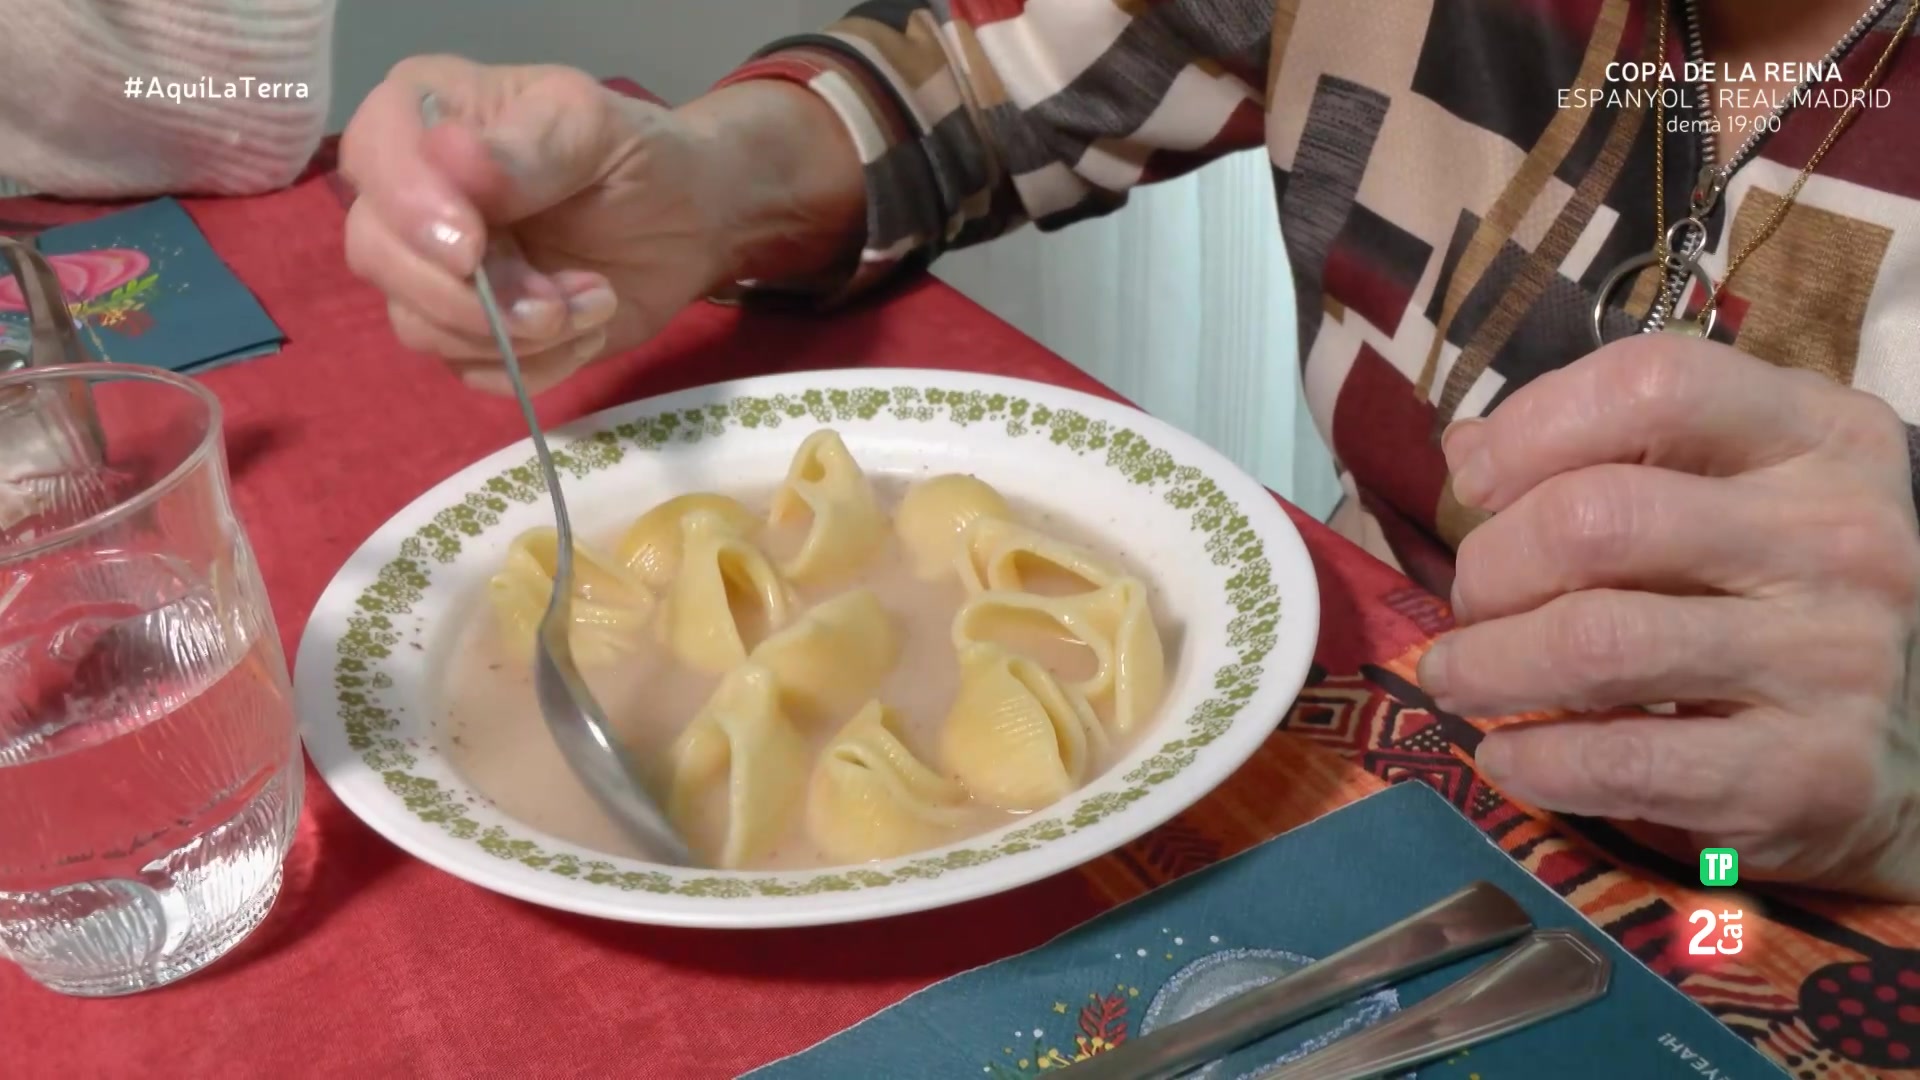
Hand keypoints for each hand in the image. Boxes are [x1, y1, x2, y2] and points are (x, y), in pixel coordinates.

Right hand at [339, 56, 862, 394]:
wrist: (690, 221)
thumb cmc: (638, 155)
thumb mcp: (596, 128)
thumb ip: (528, 149)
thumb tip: (452, 159)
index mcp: (423, 115)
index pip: (373, 159)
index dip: (411, 212)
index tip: (472, 248)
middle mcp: (409, 194)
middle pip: (379, 258)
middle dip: (473, 298)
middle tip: (558, 301)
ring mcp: (433, 270)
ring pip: (421, 326)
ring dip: (519, 335)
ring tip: (594, 300)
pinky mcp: (468, 332)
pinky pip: (472, 371)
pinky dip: (539, 364)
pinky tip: (587, 326)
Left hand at [1420, 335, 1919, 898]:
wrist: (1917, 734)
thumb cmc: (1781, 585)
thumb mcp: (1733, 482)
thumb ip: (1609, 449)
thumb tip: (1466, 452)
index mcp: (1819, 436)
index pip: (1653, 386)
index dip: (1533, 426)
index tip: (1477, 482)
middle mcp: (1838, 536)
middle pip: (1596, 521)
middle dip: (1491, 567)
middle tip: (1470, 602)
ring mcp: (1832, 658)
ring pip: (1594, 643)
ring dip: (1488, 665)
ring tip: (1456, 678)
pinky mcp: (1810, 772)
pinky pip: (1625, 761)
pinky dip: (1535, 760)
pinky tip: (1508, 754)